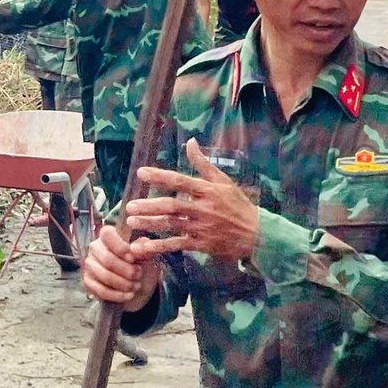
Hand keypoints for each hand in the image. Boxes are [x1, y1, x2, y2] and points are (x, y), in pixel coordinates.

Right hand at [81, 222, 160, 307]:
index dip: (120, 247)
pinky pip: (101, 290)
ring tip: (136, 285)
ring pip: (105, 276)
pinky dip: (118, 295)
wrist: (137, 284)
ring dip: (124, 284)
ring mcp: (90, 265)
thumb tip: (135, 248)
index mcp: (108, 236)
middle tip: (138, 275)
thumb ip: (143, 248)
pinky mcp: (89, 282)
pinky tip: (129, 295)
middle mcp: (95, 247)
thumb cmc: (140, 264)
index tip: (133, 258)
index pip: (107, 234)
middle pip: (107, 259)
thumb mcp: (146, 254)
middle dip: (127, 271)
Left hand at [122, 139, 260, 261]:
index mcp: (207, 191)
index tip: (141, 173)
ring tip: (131, 222)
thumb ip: (203, 163)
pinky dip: (160, 246)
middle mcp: (203, 209)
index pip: (180, 181)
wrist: (257, 235)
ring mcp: (202, 228)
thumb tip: (191, 141)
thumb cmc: (237, 205)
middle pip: (172, 206)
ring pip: (172, 225)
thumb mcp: (223, 181)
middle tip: (130, 206)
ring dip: (150, 224)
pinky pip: (178, 245)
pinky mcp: (202, 245)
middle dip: (149, 206)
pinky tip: (144, 245)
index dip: (160, 177)